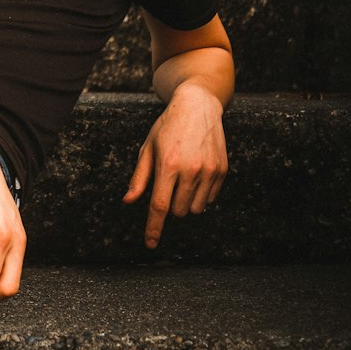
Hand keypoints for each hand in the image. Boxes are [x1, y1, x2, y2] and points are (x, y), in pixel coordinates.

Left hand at [122, 82, 227, 249]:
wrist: (198, 105)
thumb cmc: (168, 126)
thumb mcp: (148, 147)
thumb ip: (139, 177)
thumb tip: (129, 201)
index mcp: (168, 164)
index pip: (159, 206)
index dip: (154, 228)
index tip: (150, 244)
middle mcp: (191, 169)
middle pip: (178, 211)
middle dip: (170, 206)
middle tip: (168, 185)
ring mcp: (209, 170)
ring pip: (195, 208)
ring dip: (186, 203)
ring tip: (182, 179)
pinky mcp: (222, 170)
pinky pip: (210, 199)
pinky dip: (201, 195)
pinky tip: (196, 174)